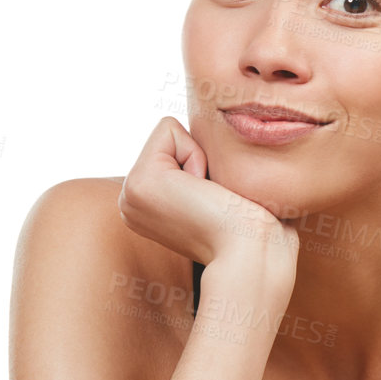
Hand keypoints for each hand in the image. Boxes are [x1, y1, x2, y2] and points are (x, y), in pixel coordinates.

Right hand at [118, 117, 299, 290]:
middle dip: (198, 158)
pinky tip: (203, 191)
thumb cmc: (249, 226)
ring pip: (167, 133)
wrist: (252, 251)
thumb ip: (195, 174)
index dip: (201, 163)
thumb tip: (206, 159)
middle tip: (211, 200)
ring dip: (198, 158)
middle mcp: (129, 203)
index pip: (169, 149)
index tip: (211, 200)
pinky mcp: (139, 182)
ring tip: (207, 198)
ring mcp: (129, 195)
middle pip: (166, 138)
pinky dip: (195, 153)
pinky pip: (168, 128)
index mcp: (144, 208)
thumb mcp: (211, 195)